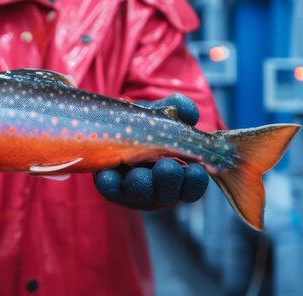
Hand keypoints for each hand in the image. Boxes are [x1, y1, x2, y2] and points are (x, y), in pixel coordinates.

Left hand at [93, 93, 208, 209]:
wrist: (116, 123)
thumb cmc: (150, 121)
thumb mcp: (166, 112)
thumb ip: (180, 108)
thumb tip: (190, 112)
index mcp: (181, 174)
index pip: (193, 186)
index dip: (195, 181)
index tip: (196, 169)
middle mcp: (159, 187)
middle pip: (167, 193)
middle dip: (168, 180)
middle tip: (167, 166)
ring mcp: (134, 190)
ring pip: (140, 193)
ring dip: (141, 183)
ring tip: (139, 172)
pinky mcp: (111, 187)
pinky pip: (110, 189)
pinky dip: (109, 183)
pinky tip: (107, 176)